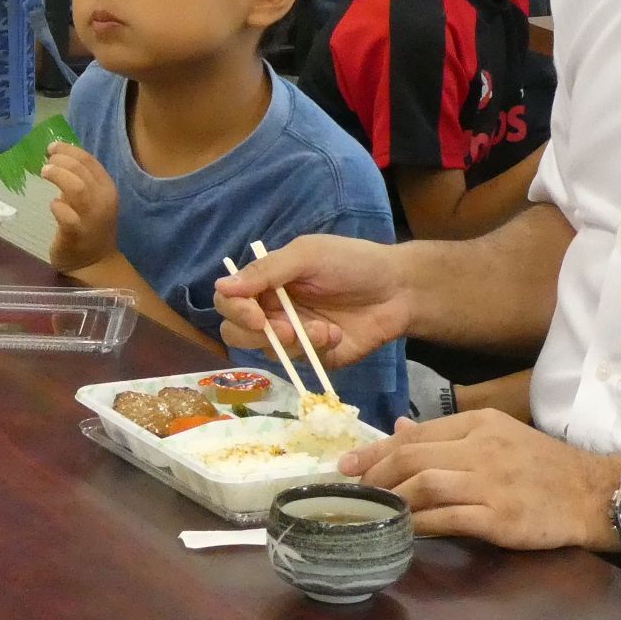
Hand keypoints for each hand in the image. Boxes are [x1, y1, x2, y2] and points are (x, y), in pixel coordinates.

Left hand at [39, 142, 120, 271]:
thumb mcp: (92, 200)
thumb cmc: (90, 227)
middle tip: (46, 161)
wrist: (95, 264)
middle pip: (82, 171)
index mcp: (107, 188)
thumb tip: (57, 160)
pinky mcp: (77, 234)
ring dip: (59, 176)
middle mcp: (102, 200)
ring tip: (45, 172)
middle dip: (62, 160)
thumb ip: (80, 181)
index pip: (90, 161)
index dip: (69, 150)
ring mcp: (91, 218)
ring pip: (77, 188)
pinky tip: (53, 205)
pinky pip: (67, 216)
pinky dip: (58, 206)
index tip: (52, 148)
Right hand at [213, 233, 408, 365]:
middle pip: (236, 332)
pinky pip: (298, 364)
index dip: (234, 311)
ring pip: (266, 352)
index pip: (229, 301)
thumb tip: (221, 287)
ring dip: (291, 342)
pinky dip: (314, 350)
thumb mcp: (308, 256)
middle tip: (287, 329)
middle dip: (256, 334)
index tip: (256, 316)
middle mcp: (272, 310)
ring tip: (323, 330)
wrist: (399, 289)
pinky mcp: (314, 357)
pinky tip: (335, 335)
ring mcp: (292, 336)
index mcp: (267, 282)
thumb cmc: (353, 263)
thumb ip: (267, 271)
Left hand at [345, 410, 620, 549]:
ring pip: (425, 486)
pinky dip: (421, 525)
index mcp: (480, 423)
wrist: (594, 494)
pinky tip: (404, 531)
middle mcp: (483, 448)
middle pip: (413, 457)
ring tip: (375, 512)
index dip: (377, 450)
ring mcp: (492, 483)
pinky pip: (448, 519)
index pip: (416, 434)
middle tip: (353, 492)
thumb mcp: (498, 435)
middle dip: (375, 475)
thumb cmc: (544, 466)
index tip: (349, 466)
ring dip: (393, 500)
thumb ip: (448, 433)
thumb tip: (399, 428)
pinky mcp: (500, 518)